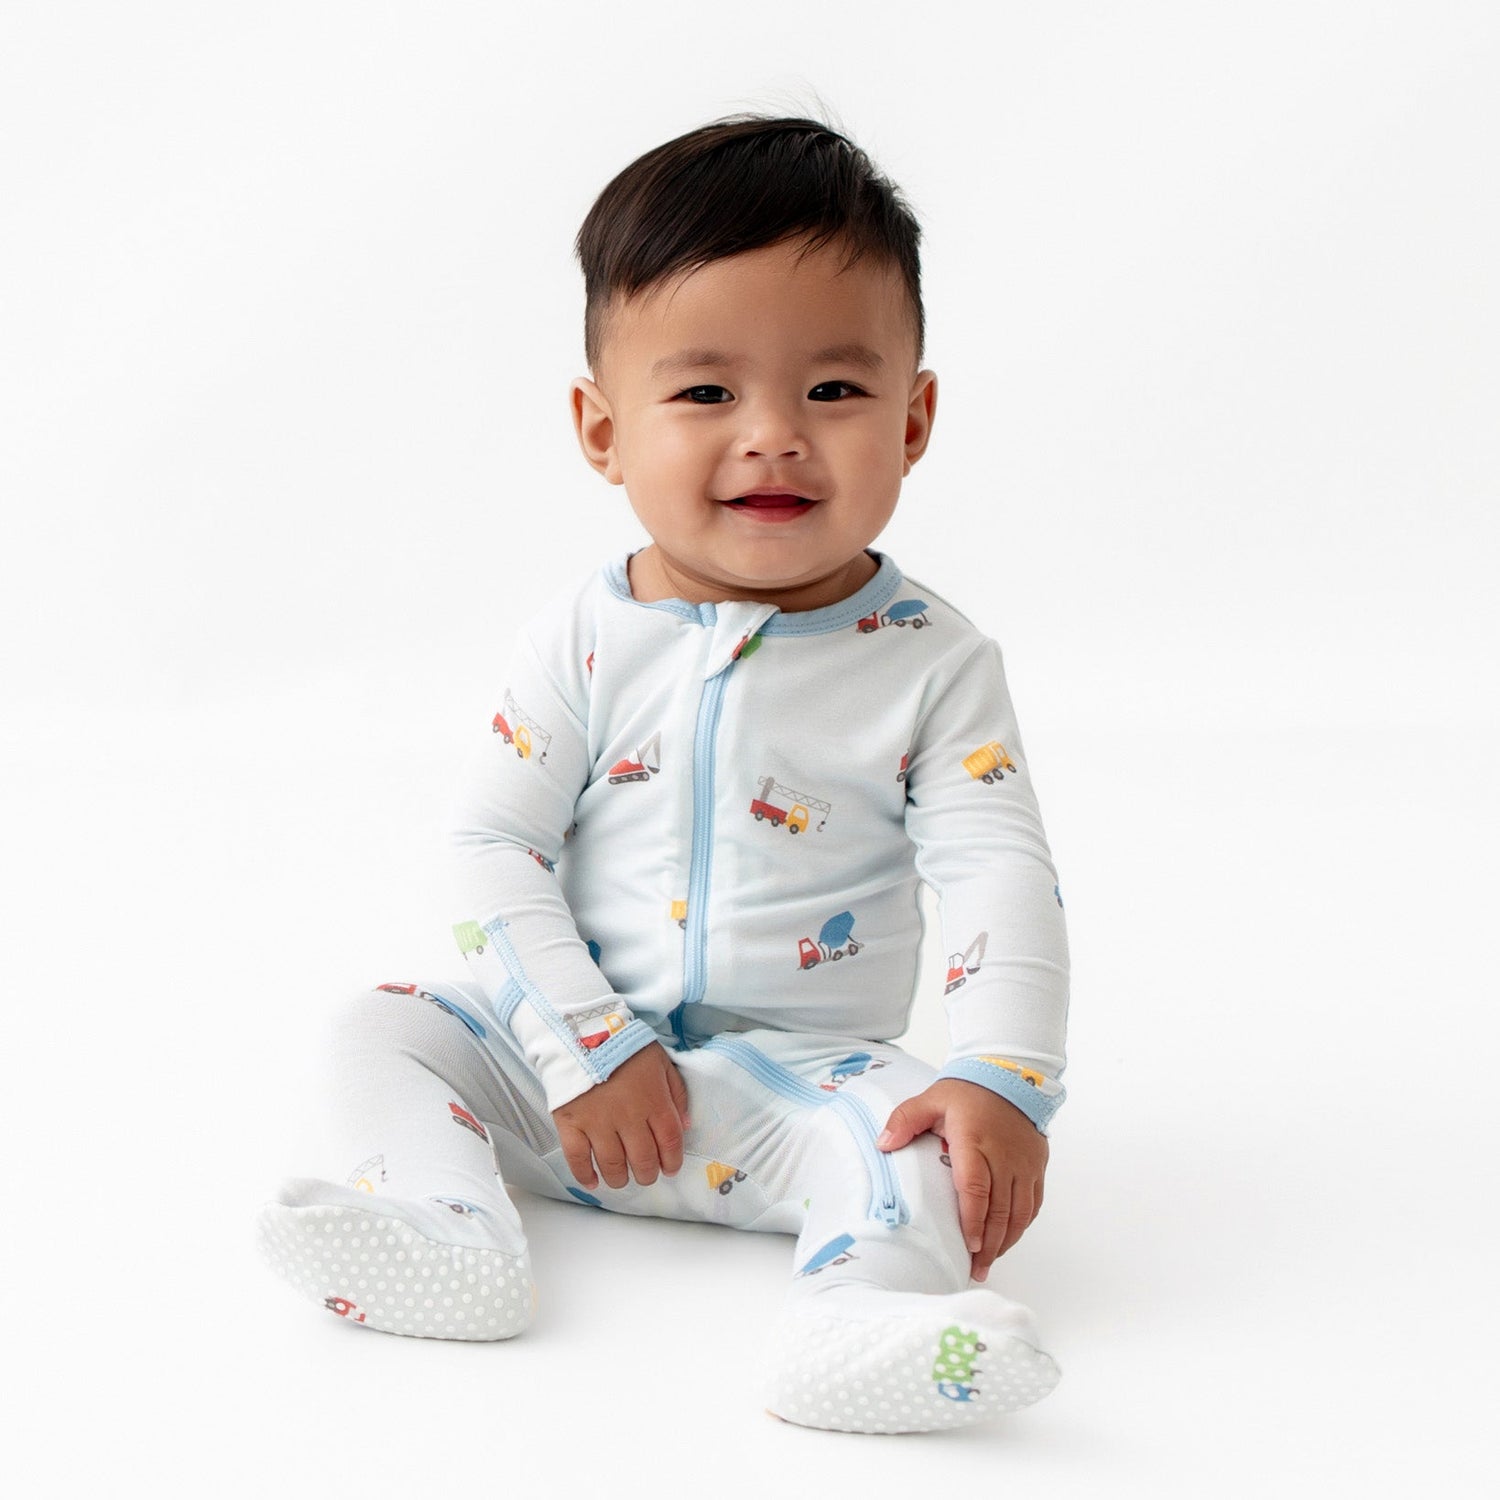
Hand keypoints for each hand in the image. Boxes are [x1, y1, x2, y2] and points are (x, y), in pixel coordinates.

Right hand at [552, 1042, 690, 1190]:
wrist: (583, 1030)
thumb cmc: (625, 1046)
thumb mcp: (661, 1062)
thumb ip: (676, 1094)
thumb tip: (685, 1126)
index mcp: (654, 1101)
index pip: (670, 1142)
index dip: (672, 1161)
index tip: (670, 1169)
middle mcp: (628, 1117)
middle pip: (643, 1159)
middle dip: (647, 1174)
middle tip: (646, 1175)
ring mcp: (598, 1122)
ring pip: (612, 1164)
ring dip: (620, 1178)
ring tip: (622, 1179)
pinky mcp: (571, 1122)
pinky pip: (577, 1158)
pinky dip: (584, 1175)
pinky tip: (593, 1182)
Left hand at [877, 1079, 1046, 1281]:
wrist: (1009, 1076)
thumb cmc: (967, 1092)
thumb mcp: (930, 1100)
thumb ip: (904, 1121)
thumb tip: (882, 1144)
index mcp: (974, 1142)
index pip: (975, 1188)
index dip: (973, 1220)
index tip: (969, 1246)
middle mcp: (1004, 1156)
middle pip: (999, 1209)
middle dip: (988, 1244)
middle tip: (975, 1269)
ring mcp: (1024, 1163)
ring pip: (1019, 1211)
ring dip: (1005, 1240)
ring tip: (989, 1261)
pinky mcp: (1037, 1165)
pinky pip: (1033, 1203)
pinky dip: (1021, 1225)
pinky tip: (1008, 1238)